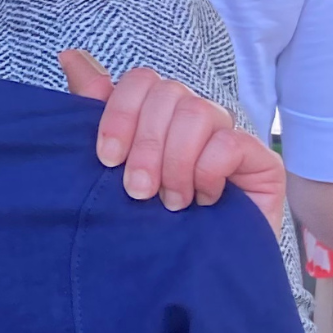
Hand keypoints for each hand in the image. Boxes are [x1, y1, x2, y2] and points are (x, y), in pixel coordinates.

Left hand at [60, 49, 284, 233]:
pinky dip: (206, 173)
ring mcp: (229, 136)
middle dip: (145, 145)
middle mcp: (194, 118)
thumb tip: (70, 56)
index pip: (141, 80)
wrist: (184, 276)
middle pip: (168, 93)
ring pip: (199, 113)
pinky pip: (230, 143)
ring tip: (170, 201)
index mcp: (157, 115)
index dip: (120, 114)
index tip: (105, 159)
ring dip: (175, 162)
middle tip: (136, 191)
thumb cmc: (144, 221)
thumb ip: (93, 108)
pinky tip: (201, 201)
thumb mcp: (109, 164)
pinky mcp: (261, 162)